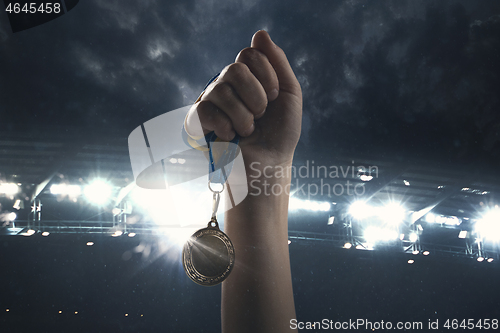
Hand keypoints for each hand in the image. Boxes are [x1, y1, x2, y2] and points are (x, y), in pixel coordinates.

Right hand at [185, 30, 301, 168]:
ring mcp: (210, 101)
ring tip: (248, 130)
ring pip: (222, 91)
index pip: (249, 54)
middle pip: (234, 69)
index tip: (274, 98)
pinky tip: (231, 137)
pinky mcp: (197, 121)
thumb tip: (259, 33)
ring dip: (244, 117)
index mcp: (247, 77)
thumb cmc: (280, 133)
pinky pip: (205, 110)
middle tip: (261, 114)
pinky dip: (226, 127)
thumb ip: (277, 63)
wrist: (269, 165)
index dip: (267, 76)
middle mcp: (226, 84)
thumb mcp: (288, 94)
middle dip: (256, 96)